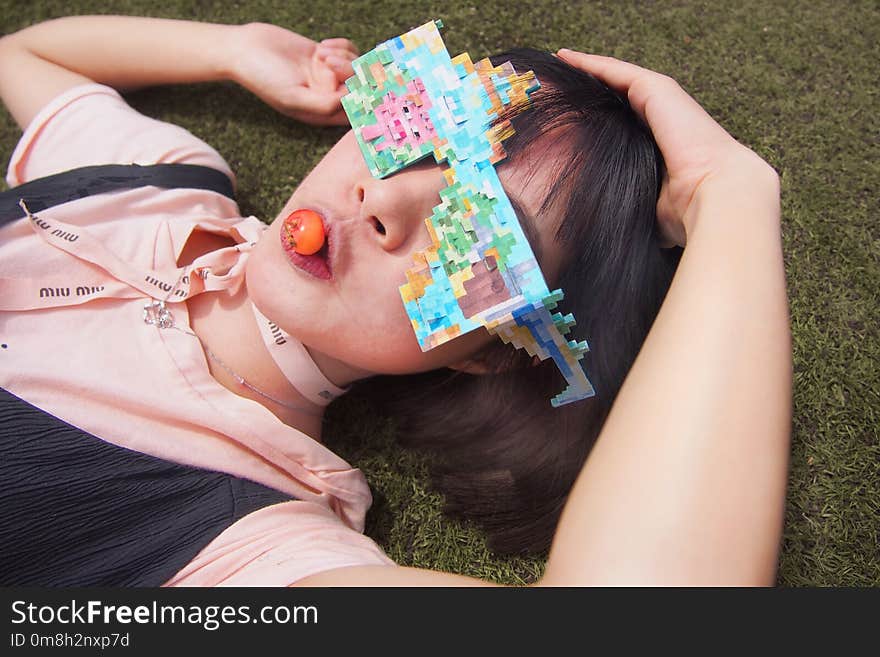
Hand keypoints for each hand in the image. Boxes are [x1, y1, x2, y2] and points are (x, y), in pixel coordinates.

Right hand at [230, 22, 357, 125]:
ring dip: (345, 57)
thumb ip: (324, 105)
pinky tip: (323, 45)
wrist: (246, 48)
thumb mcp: (293, 97)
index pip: (355, 113)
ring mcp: (328, 76)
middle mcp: (328, 97)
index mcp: (322, 114)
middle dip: (350, 72)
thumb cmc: (264, 77)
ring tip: (322, 53)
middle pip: (360, 89)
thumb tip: (353, 101)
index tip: (353, 82)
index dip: (361, 98)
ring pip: (357, 68)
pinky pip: (350, 52)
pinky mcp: (326, 57)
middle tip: (328, 61)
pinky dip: (343, 46)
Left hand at [556, 49, 777, 246]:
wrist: (715, 198)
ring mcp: (663, 102)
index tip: (569, 119)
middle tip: (555, 83)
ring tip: (559, 61)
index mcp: (660, 147)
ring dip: (587, 69)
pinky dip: (592, 63)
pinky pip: (617, 72)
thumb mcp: (646, 207)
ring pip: (617, 79)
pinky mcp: (658, 90)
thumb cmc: (685, 212)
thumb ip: (629, 205)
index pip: (623, 127)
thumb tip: (601, 228)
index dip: (598, 120)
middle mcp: (663, 120)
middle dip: (590, 91)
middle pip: (619, 100)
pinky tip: (567, 58)